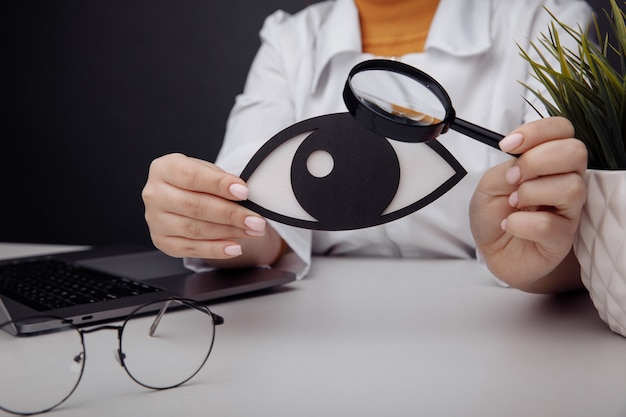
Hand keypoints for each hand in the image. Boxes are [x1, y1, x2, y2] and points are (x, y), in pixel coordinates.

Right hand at [142, 153, 282, 265]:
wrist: (182, 196)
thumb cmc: (197, 182)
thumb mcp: (207, 171)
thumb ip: (220, 180)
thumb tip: (241, 193)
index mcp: (164, 169)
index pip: (192, 176)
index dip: (219, 185)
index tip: (244, 192)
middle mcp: (154, 194)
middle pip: (195, 206)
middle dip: (230, 214)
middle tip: (256, 219)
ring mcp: (155, 220)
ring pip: (194, 229)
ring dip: (228, 232)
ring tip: (252, 231)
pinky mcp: (162, 241)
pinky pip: (190, 249)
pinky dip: (215, 250)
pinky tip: (234, 247)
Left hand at [470, 117, 586, 292]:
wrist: (490, 250)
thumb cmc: (495, 214)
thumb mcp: (490, 184)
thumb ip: (507, 167)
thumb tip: (521, 162)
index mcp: (551, 161)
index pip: (562, 130)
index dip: (537, 131)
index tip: (507, 145)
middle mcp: (567, 181)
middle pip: (575, 152)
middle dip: (535, 161)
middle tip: (512, 178)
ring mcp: (569, 210)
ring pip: (570, 188)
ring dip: (530, 193)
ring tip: (513, 204)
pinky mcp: (562, 239)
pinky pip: (549, 225)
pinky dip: (520, 223)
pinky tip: (510, 225)